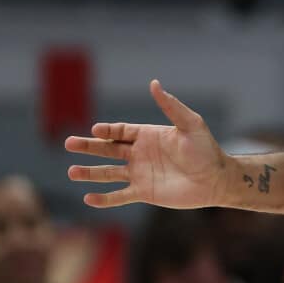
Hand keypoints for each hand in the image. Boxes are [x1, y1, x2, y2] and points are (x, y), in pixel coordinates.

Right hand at [65, 80, 232, 208]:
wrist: (215, 180)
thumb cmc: (205, 149)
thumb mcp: (189, 124)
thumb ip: (171, 106)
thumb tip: (154, 83)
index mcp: (149, 135)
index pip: (121, 131)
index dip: (108, 130)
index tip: (96, 130)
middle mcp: (140, 153)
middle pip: (108, 149)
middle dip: (88, 146)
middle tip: (68, 143)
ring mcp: (140, 173)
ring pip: (108, 172)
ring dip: (90, 173)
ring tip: (71, 172)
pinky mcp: (143, 192)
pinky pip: (119, 196)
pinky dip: (104, 199)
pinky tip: (88, 198)